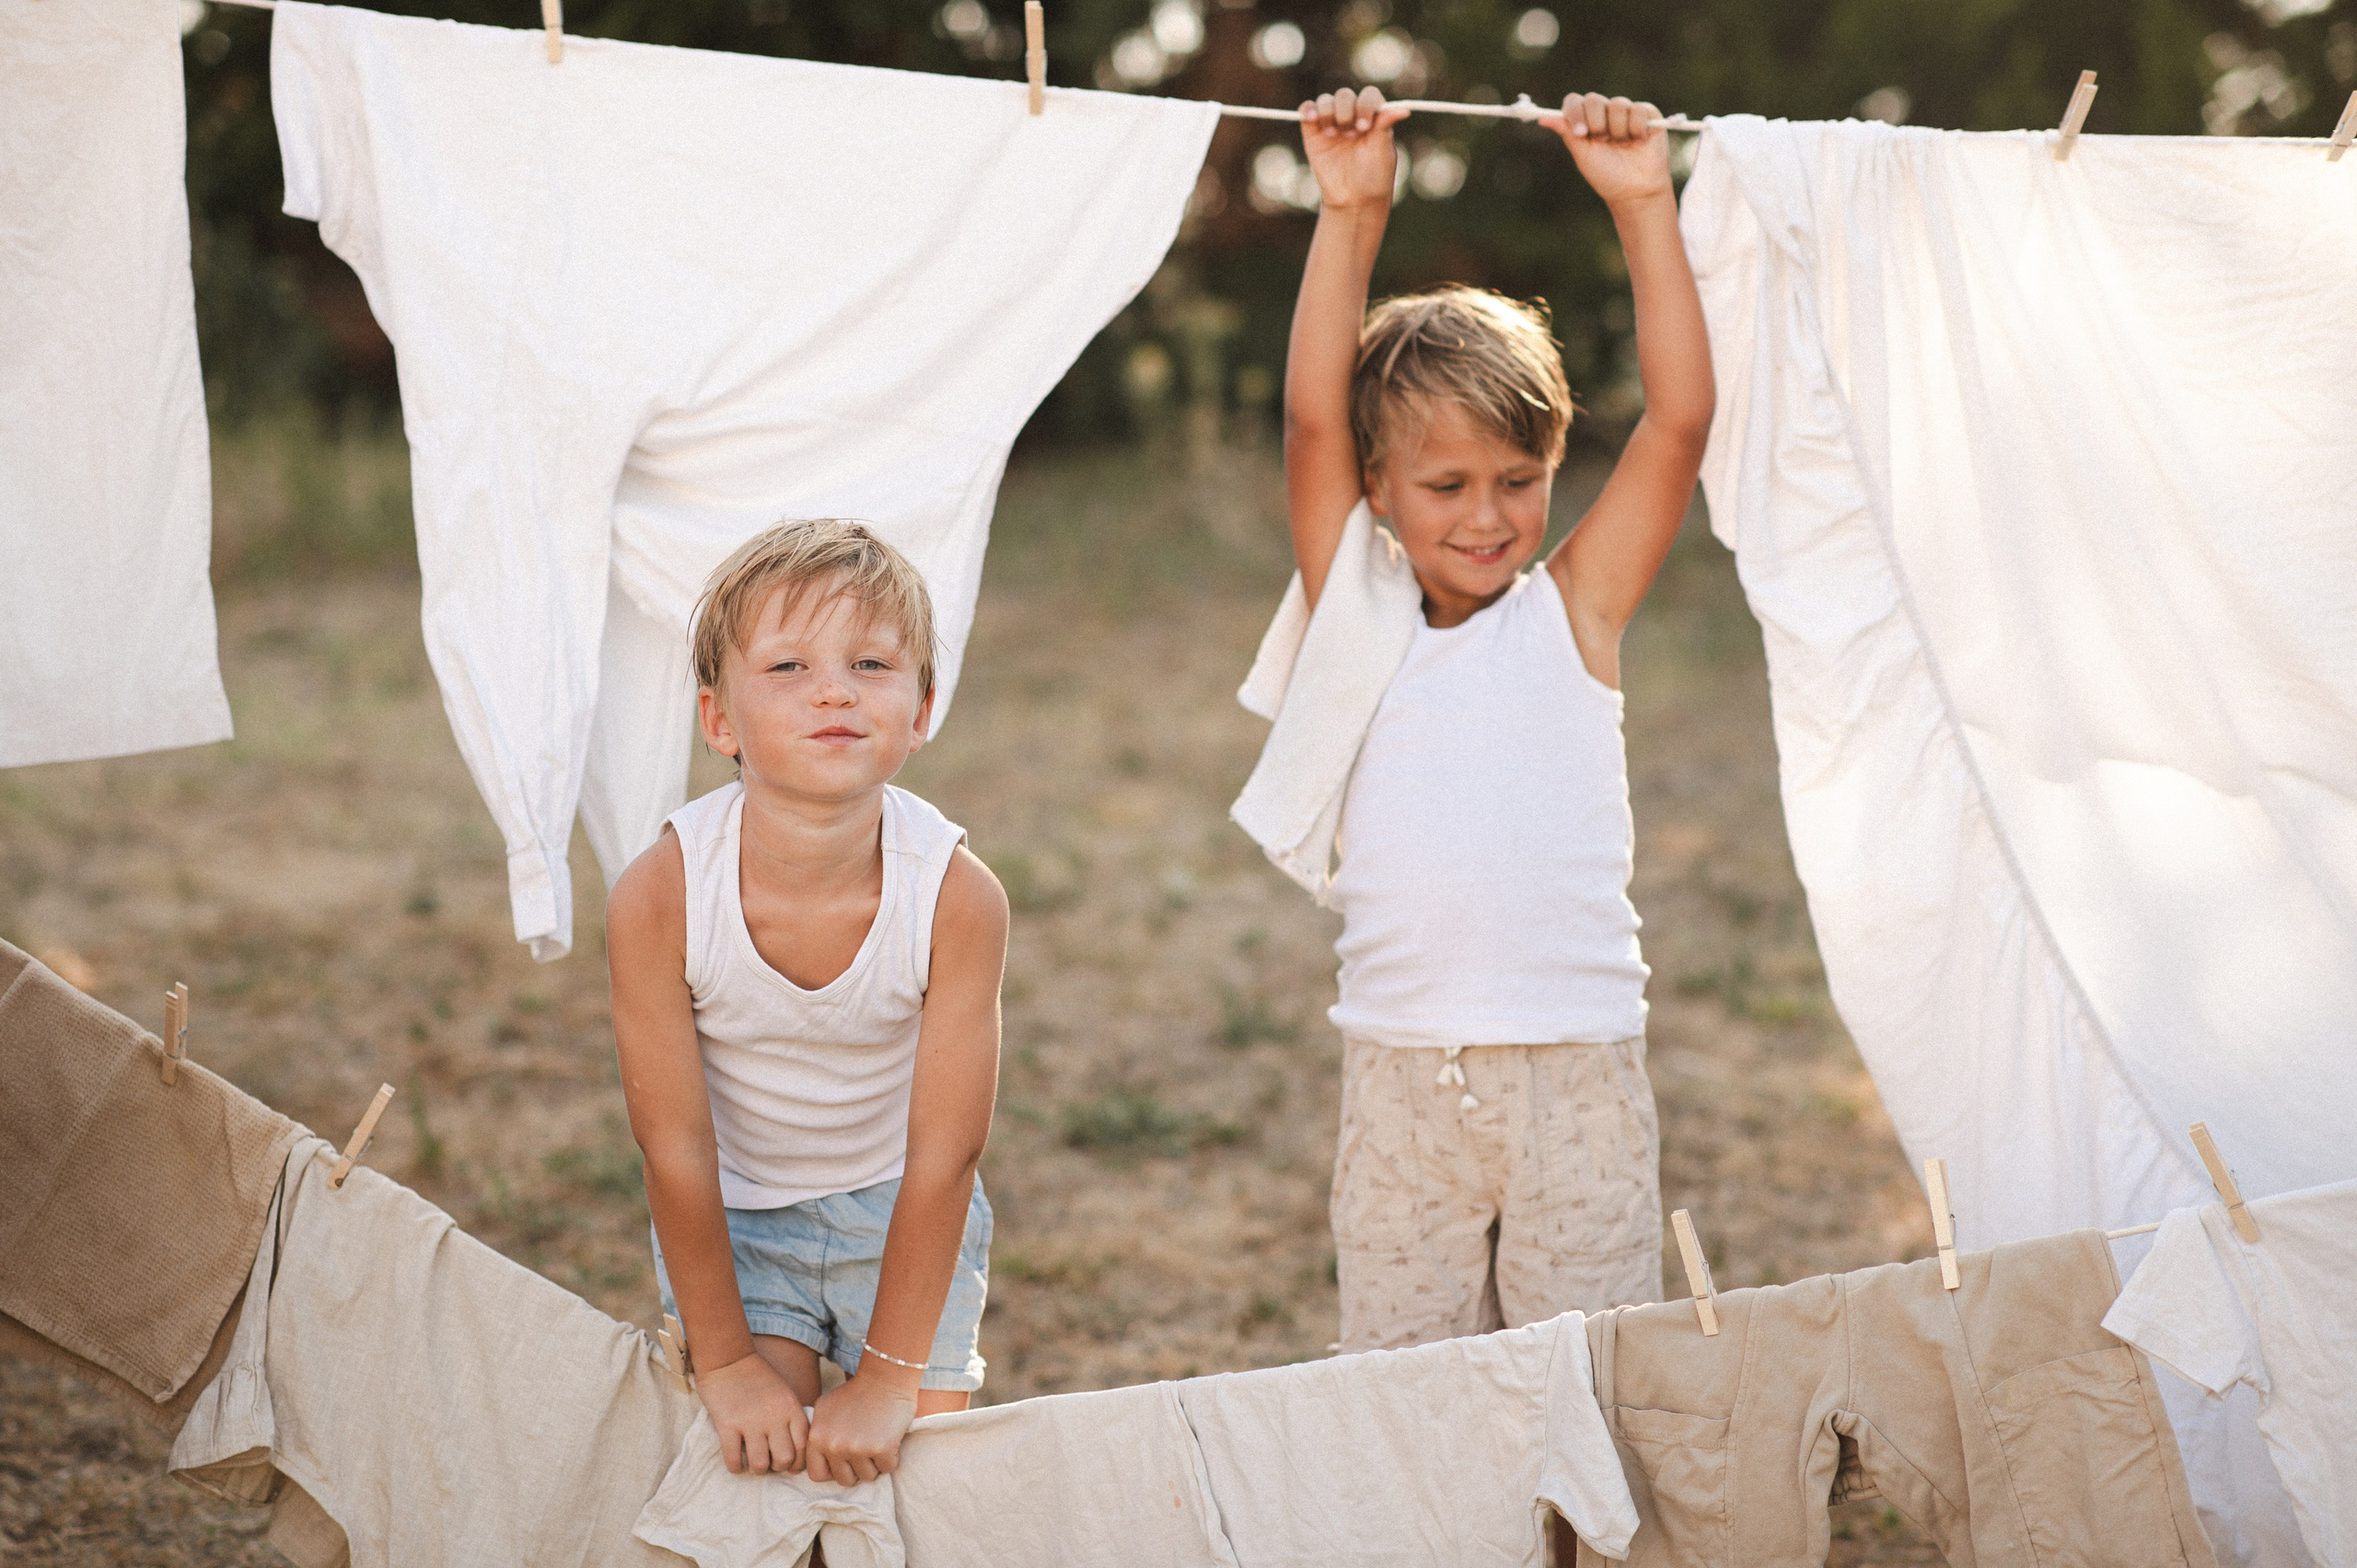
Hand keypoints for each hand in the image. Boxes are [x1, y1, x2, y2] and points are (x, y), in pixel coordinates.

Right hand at [695, 1350, 809, 1475]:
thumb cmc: (758, 1378)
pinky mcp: (727, 1426)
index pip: (804, 1446)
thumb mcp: (785, 1393)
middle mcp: (774, 1417)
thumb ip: (791, 1418)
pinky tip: (735, 1462)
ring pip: (759, 1465)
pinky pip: (734, 1460)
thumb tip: (794, 1454)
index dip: (798, 1461)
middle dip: (776, 1466)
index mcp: (791, 1408)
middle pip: (784, 1459)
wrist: (728, 1359)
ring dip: (755, 1469)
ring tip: (751, 1463)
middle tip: (769, 1462)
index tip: (790, 1465)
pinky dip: (735, 1467)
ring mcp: (750, 1422)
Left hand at [804, 1369, 919, 1484]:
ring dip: (874, 1464)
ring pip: (867, 1476)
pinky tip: (889, 1439)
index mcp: (817, 1437)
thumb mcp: (824, 1408)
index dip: (832, 1471)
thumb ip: (817, 1434)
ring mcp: (857, 1448)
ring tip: (876, 1441)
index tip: (844, 1462)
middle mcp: (834, 1446)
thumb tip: (816, 1460)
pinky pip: (887, 1468)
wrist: (884, 1378)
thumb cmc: (855, 1392)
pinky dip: (891, 1457)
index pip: (817, 1475)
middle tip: (865, 1450)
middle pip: (845, 1479)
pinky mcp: (881, 1449)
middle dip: (856, 1469)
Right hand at [1299, 86, 1410, 212]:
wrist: (1353, 200)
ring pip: (1326, 100)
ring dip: (1328, 112)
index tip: (1364, 126)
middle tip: (1349, 132)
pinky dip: (1308, 109)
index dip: (1365, 105)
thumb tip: (1405, 110)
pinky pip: (1307, 110)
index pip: (1368, 96)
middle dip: (1346, 111)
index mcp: (1372, 117)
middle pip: (1345, 95)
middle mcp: (1352, 116)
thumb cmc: (1373, 176)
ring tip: (1332, 134)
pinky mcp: (1313, 132)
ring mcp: (1332, 123)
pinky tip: (1312, 119)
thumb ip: (1386, 125)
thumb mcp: (1382, 150)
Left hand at [1541, 93, 1671, 207]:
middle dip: (1596, 123)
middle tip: (1603, 142)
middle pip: (1593, 99)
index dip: (1574, 113)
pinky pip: (1638, 109)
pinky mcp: (1647, 114)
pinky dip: (1637, 128)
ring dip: (1618, 130)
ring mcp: (1625, 112)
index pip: (1574, 101)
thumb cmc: (1607, 175)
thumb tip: (1542, 119)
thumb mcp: (1583, 155)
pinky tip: (1639, 142)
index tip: (1580, 133)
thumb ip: (1567, 133)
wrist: (1635, 190)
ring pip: (1617, 104)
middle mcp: (1604, 113)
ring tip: (1624, 146)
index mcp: (1585, 121)